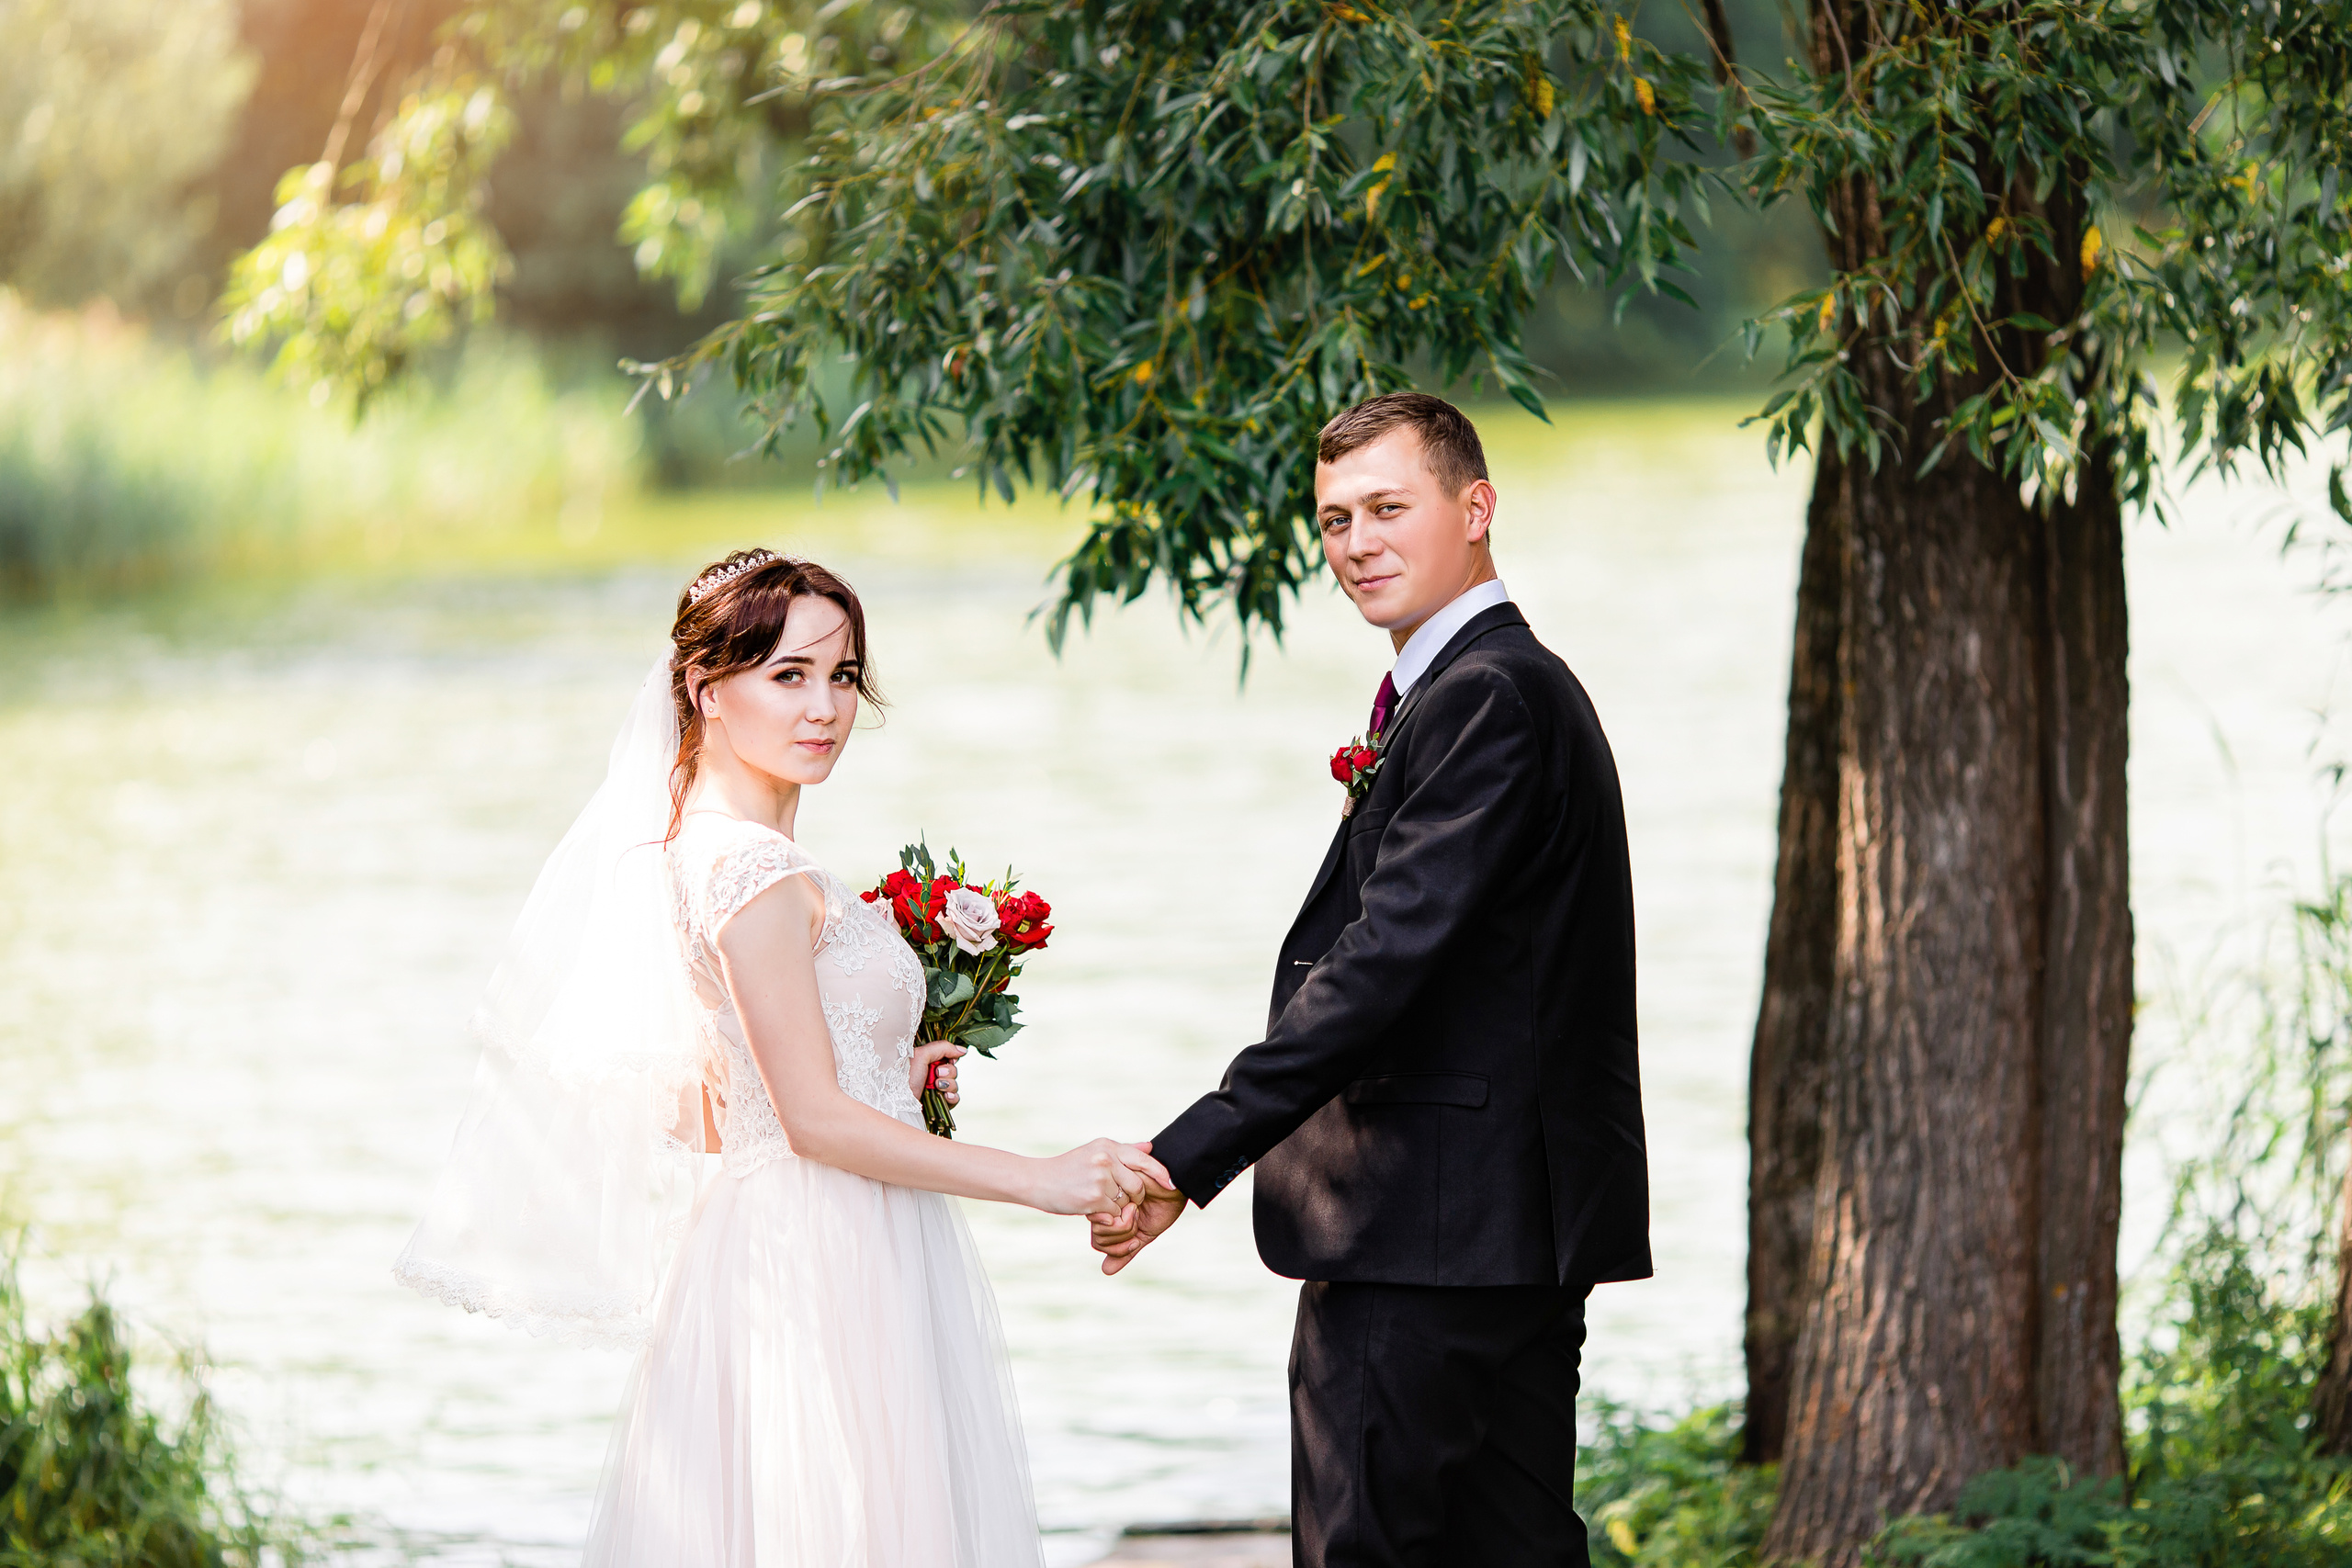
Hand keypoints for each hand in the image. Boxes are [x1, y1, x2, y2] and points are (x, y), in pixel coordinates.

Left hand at [909, 1040, 964, 1104]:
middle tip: (937, 1073)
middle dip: (949, 1071)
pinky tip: (945, 1096)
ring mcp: (935, 1089)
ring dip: (949, 1084)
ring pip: (955, 1084)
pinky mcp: (938, 1102)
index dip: (951, 1058)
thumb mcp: (921, 1055)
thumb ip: (943, 1048)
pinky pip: (954, 1098)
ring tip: (937, 1086)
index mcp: (926, 1062)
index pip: (948, 1056)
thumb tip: (963, 1050)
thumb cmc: (905, 1076)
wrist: (898, 1102)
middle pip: (953, 1070)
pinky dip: (952, 1097)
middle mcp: (931, 1074)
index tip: (949, 1060)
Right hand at [1028, 1138, 1169, 1216]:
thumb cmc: (1066, 1169)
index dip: (1160, 1173)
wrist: (1036, 1181)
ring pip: (1125, 1202)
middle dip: (1134, 1197)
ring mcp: (1099, 1178)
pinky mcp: (1093, 1198)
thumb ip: (1124, 1152)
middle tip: (1120, 1200)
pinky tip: (1089, 1208)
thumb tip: (1150, 1146)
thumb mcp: (1094, 1153)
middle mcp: (1105, 1159)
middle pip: (1138, 1185)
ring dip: (1115, 1207)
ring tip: (1095, 1200)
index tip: (1172, 1184)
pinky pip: (1113, 1213)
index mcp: (1107, 1146)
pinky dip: (1106, 1216)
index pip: (1143, 1158)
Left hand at [1089, 1159, 1185, 1275]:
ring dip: (1124, 1228)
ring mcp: (1105, 1199)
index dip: (1118, 1249)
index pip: (1100, 1244)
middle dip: (1122, 1238)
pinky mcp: (1109, 1187)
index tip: (1136, 1240)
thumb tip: (1106, 1271)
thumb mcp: (1144, 1234)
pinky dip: (1124, 1220)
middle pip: (1099, 1239)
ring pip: (1100, 1230)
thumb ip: (1125, 1252)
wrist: (1177, 1184)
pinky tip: (1136, 1207)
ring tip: (1137, 1209)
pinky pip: (1106, 1218)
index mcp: (1110, 1217)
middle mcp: (1105, 1208)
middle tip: (1138, 1221)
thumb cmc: (1163, 1205)